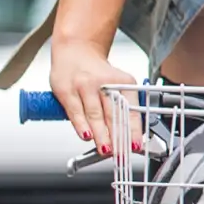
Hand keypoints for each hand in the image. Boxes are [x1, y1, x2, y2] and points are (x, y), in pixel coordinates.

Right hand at [49, 37, 139, 153]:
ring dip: (101, 135)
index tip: (136, 145)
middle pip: (113, 114)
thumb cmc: (97, 72)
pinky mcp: (66, 90)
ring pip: (95, 115)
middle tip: (122, 154)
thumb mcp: (117, 83)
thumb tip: (130, 136)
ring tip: (106, 150)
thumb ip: (123, 107)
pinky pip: (75, 111)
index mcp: (122, 82)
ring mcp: (84, 86)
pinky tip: (86, 136)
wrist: (75, 50)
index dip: (134, 130)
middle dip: (118, 138)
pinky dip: (81, 125)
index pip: (130, 110)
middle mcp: (104, 83)